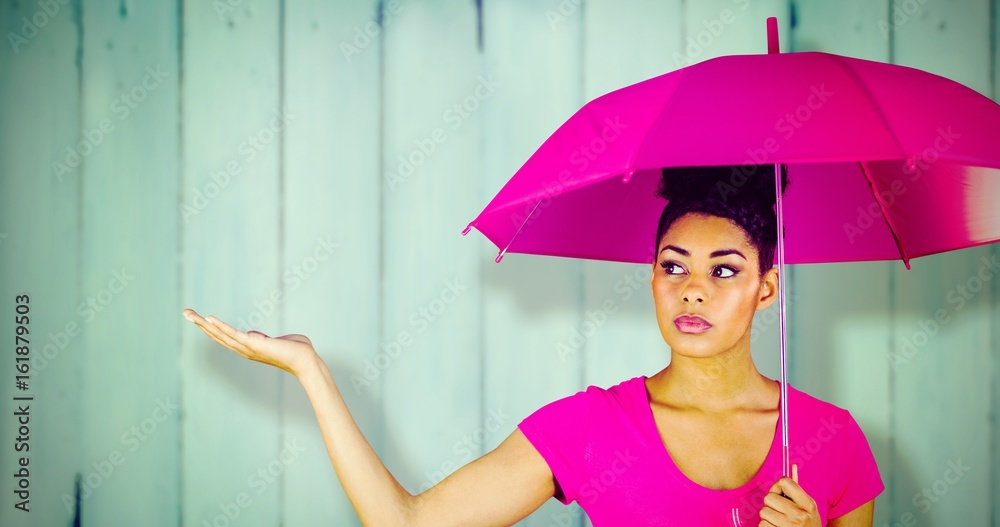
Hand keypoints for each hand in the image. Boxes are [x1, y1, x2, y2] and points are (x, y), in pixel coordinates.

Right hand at [183, 308, 318, 377]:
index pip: (224, 337)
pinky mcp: (254, 344)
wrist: (306, 359)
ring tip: (190, 314)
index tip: (198, 318)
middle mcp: (244, 349)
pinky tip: (209, 319)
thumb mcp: (275, 340)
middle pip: (217, 335)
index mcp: (248, 347)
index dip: (210, 328)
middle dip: (200, 324)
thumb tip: (252, 334)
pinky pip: (234, 335)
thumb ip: (262, 337)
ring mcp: (248, 348)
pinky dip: (221, 327)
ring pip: (221, 335)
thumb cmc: (296, 349)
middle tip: (185, 312)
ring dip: (204, 324)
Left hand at [758, 464, 820, 526]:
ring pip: (763, 512)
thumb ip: (797, 489)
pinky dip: (766, 526)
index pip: (784, 482)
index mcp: (807, 504)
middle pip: (769, 498)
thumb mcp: (808, 506)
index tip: (779, 493)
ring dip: (768, 517)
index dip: (777, 486)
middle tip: (778, 509)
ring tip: (778, 521)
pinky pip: (761, 525)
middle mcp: (799, 515)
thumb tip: (793, 466)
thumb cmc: (807, 523)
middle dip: (771, 503)